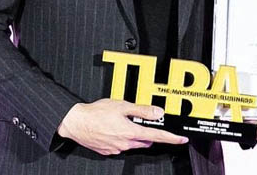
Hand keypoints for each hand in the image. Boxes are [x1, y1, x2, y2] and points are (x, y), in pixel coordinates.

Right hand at [56, 99, 187, 155]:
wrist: (75, 122)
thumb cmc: (96, 113)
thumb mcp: (122, 106)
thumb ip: (142, 110)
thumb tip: (158, 113)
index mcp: (131, 132)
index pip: (157, 136)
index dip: (171, 138)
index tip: (181, 139)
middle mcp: (125, 143)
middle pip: (146, 140)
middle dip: (148, 132)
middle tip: (141, 120)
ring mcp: (116, 149)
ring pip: (133, 143)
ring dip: (134, 134)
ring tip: (122, 121)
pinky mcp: (108, 151)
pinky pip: (121, 146)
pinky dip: (121, 138)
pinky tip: (113, 128)